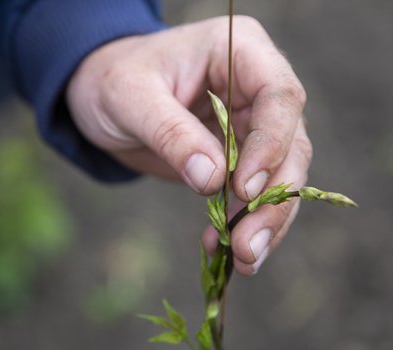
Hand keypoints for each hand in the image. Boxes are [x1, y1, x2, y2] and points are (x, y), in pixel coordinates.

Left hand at [66, 16, 311, 275]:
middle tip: (249, 246)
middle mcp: (256, 86)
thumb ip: (172, 134)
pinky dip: (244, 222)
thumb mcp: (131, 98)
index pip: (279, 97)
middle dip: (275, 199)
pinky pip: (255, 193)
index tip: (243, 189)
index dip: (271, 145)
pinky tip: (224, 248)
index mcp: (239, 50)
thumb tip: (212, 181)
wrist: (101, 93)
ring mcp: (252, 123)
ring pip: (282, 175)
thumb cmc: (112, 79)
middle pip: (291, 143)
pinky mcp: (240, 156)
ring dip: (267, 220)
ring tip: (245, 258)